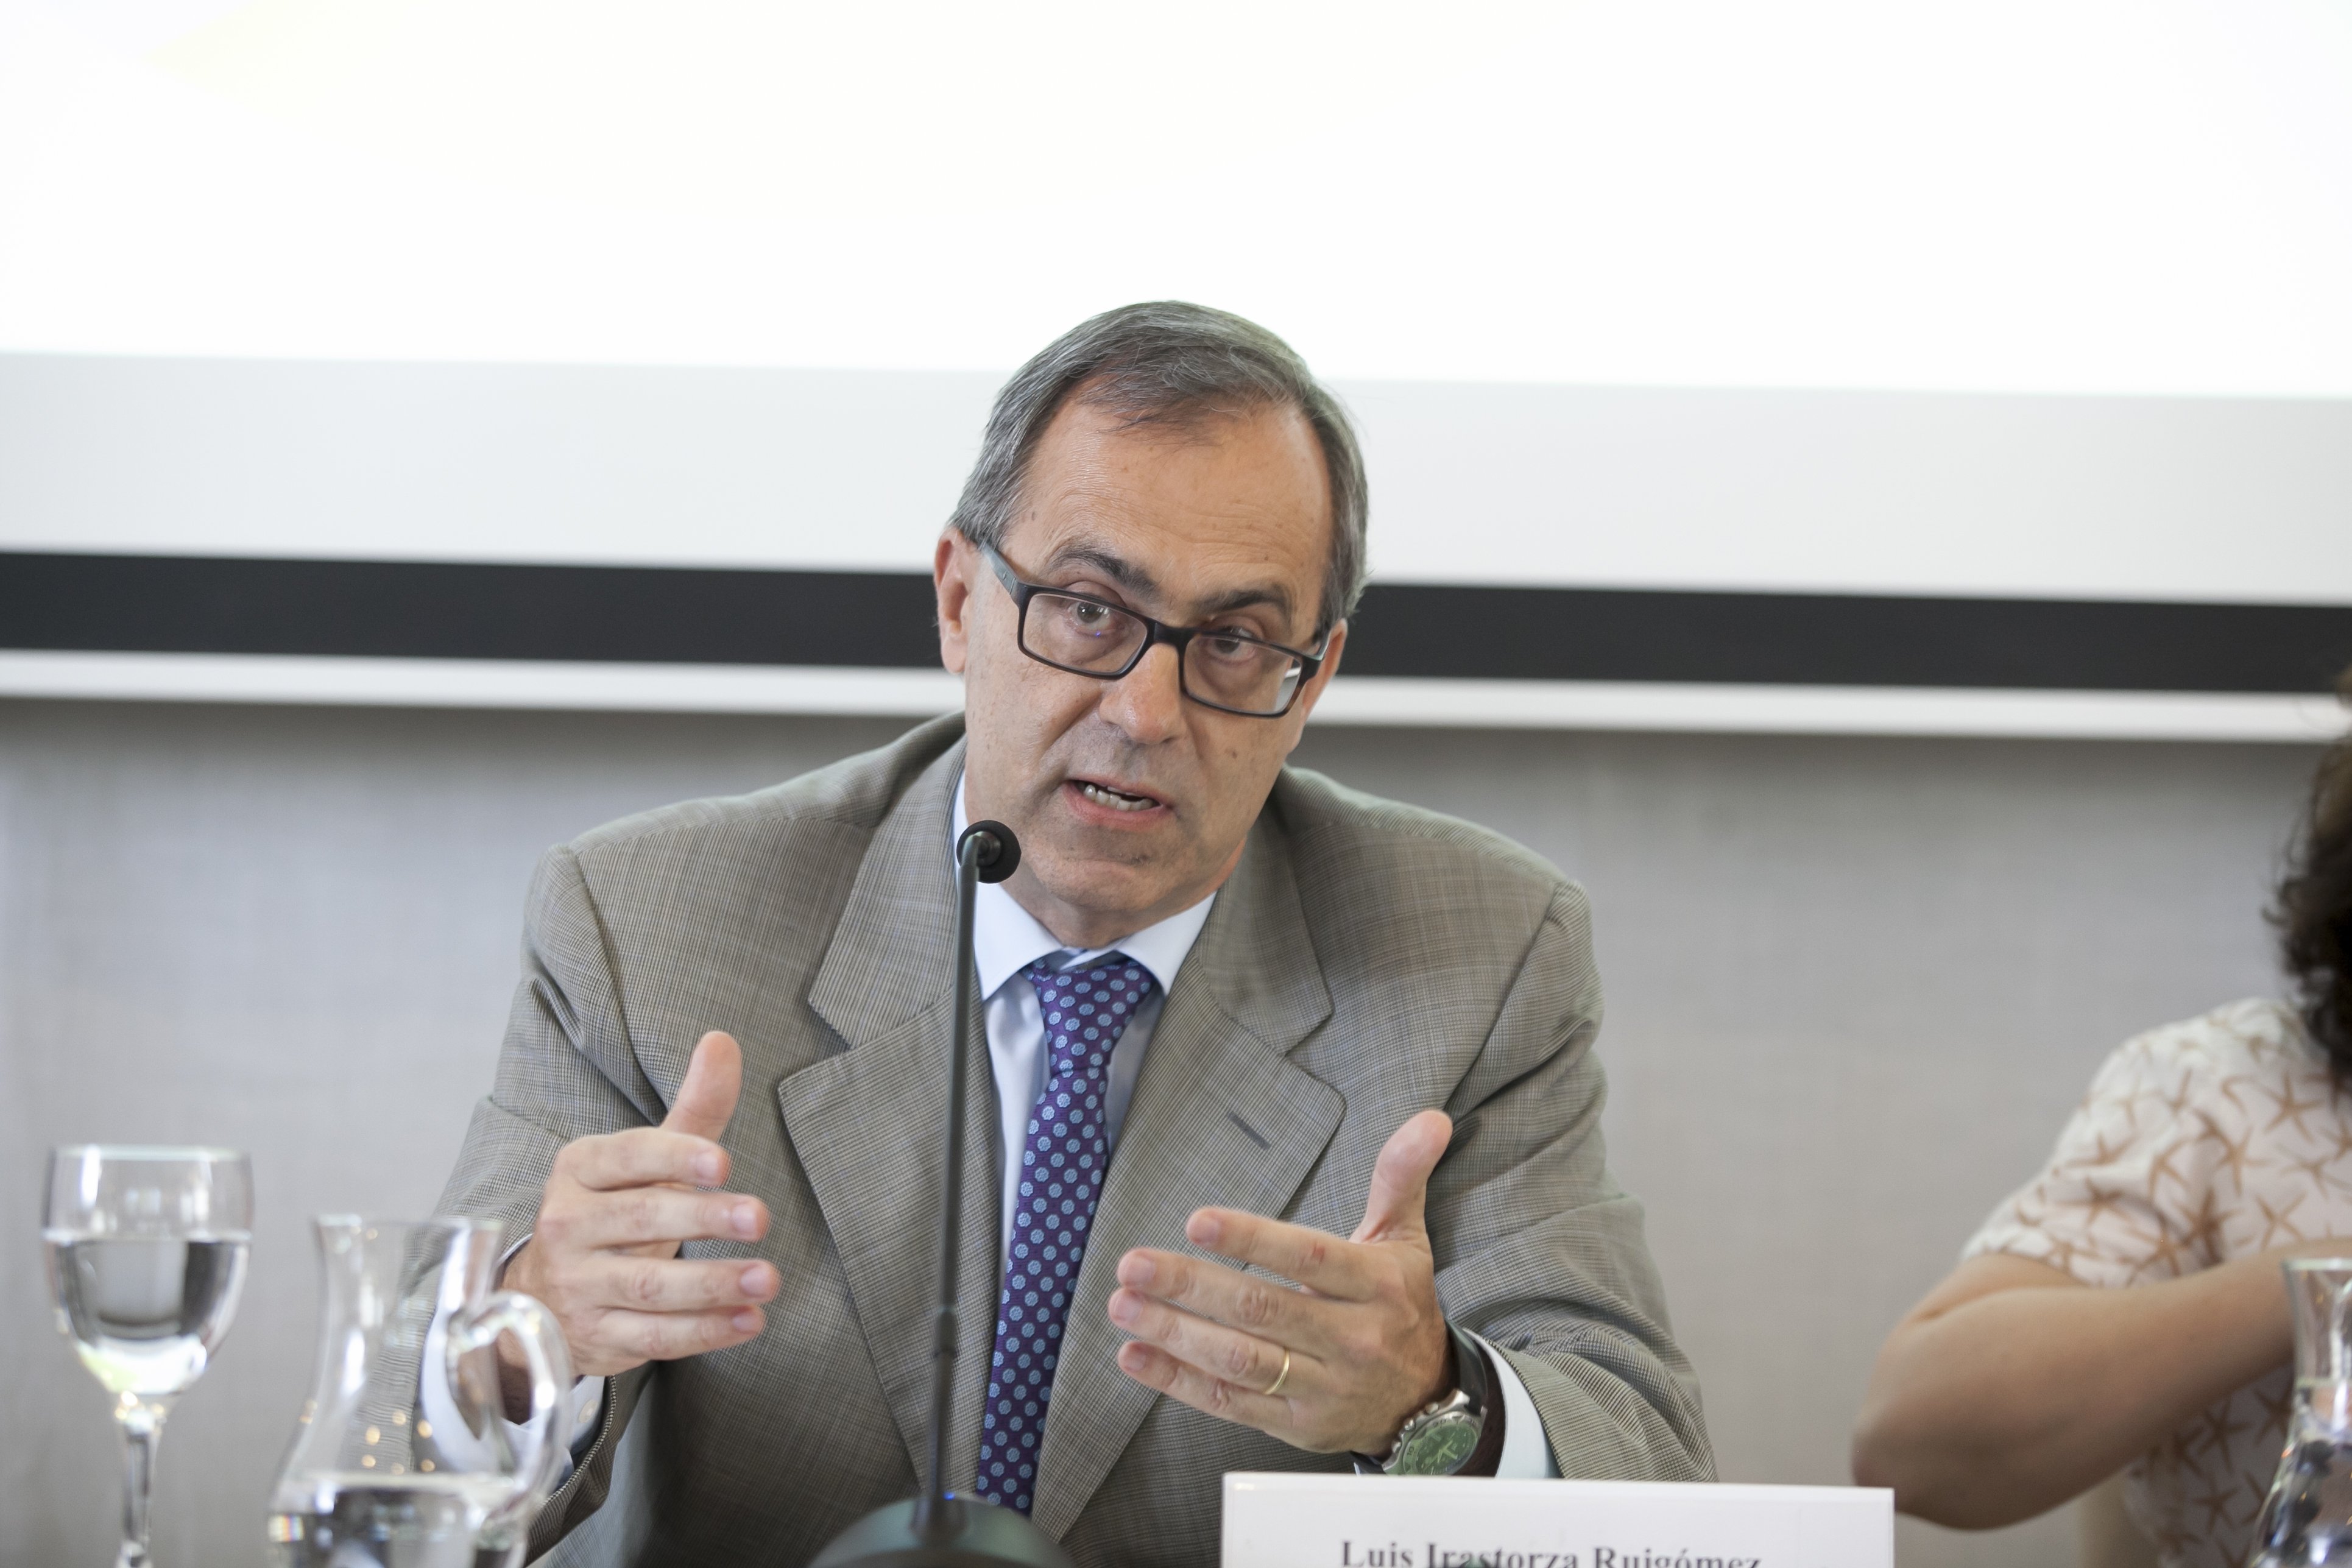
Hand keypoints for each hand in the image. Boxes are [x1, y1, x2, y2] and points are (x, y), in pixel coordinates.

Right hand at [500, 1032, 777, 1393]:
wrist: (541, 1297)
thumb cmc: (612, 1211)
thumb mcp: (645, 1161)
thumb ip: (692, 1110)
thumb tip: (722, 1041)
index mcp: (579, 1170)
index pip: (627, 1157)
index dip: (675, 1157)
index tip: (724, 1162)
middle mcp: (569, 1226)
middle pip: (641, 1220)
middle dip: (702, 1219)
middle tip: (760, 1217)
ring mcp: (579, 1287)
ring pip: (649, 1287)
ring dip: (712, 1284)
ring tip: (767, 1277)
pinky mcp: (597, 1336)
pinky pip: (653, 1337)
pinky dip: (703, 1332)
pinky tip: (749, 1320)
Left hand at [1108, 1110, 1453, 1453]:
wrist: (1425, 1402)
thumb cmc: (1400, 1306)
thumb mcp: (1406, 1239)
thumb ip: (1401, 1176)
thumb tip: (1429, 1119)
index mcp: (1375, 1285)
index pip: (1309, 1258)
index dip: (1252, 1239)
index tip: (1197, 1220)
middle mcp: (1351, 1339)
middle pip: (1261, 1309)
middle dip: (1191, 1286)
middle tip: (1135, 1264)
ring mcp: (1322, 1386)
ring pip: (1240, 1360)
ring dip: (1175, 1333)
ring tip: (1124, 1303)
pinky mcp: (1295, 1424)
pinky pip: (1230, 1403)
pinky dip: (1177, 1381)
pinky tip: (1135, 1355)